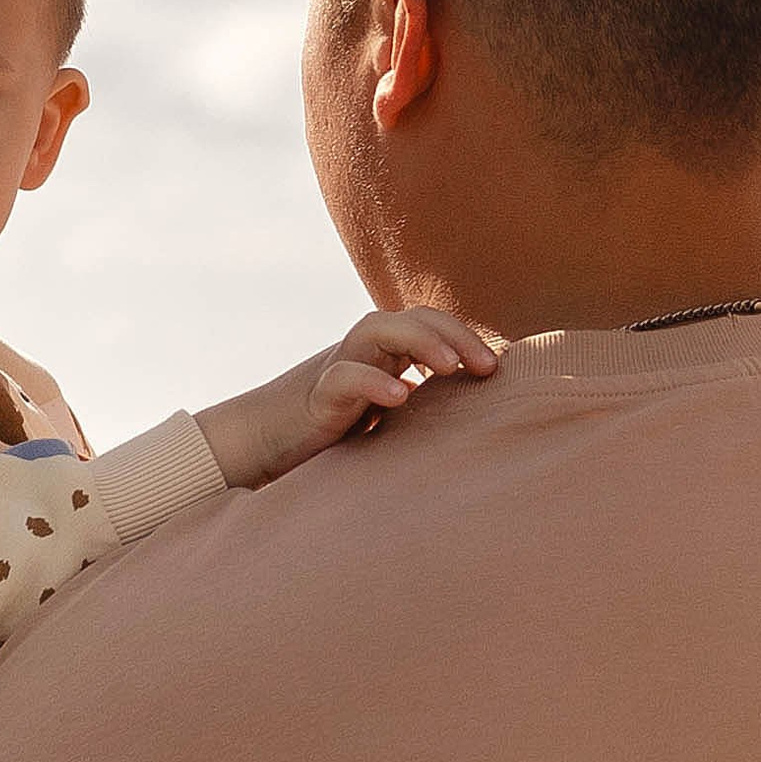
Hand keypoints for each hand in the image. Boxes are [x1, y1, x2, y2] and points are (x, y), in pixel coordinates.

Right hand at [197, 307, 498, 489]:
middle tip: (487, 368)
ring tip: (448, 367)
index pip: (431, 325)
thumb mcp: (386, 417)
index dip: (465, 337)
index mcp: (385, 354)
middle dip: (453, 334)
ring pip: (377, 329)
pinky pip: (343, 376)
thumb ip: (421, 406)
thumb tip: (476, 415)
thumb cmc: (334, 433)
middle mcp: (364, 352)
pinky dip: (372, 380)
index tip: (497, 369)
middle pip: (412, 317)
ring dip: (418, 341)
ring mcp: (338, 369)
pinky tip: (399, 397)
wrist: (264, 445)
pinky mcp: (316, 398)